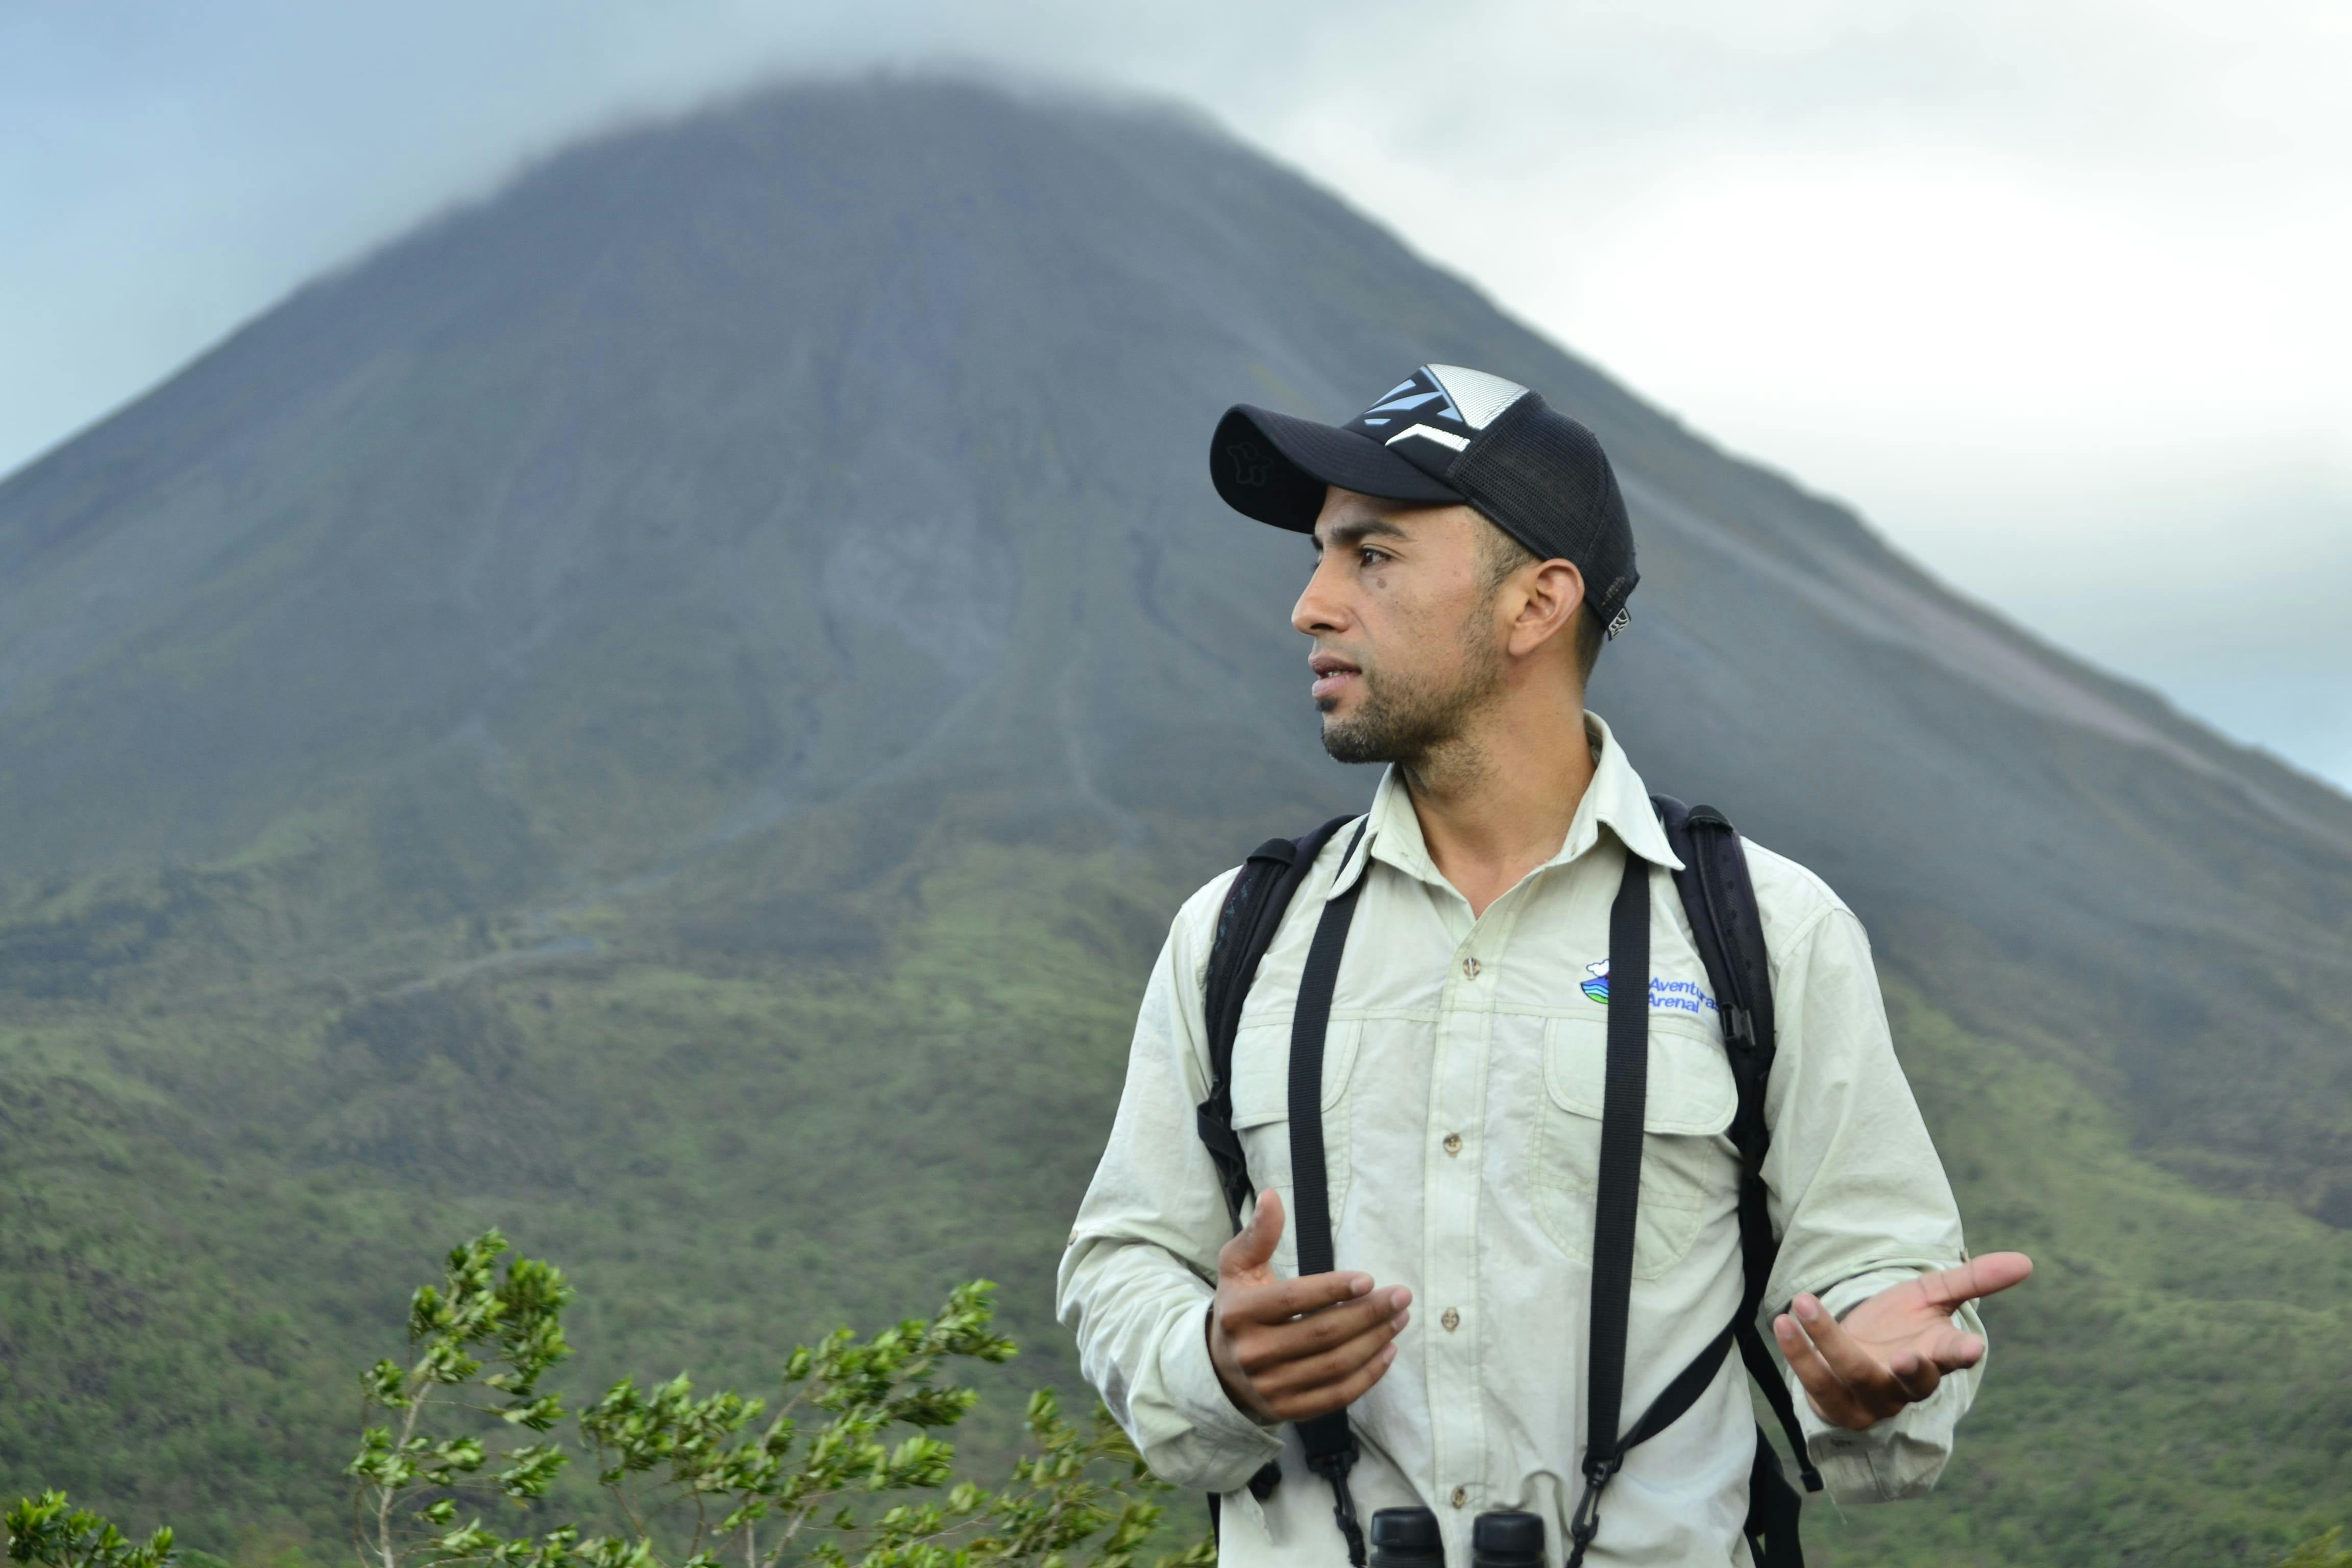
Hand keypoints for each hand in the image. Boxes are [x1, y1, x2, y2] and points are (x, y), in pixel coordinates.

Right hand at [1207, 1189, 1410, 1422]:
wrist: (1218, 1369)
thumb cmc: (1239, 1308)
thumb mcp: (1238, 1268)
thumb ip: (1258, 1234)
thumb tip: (1273, 1196)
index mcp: (1240, 1314)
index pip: (1294, 1301)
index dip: (1333, 1290)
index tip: (1369, 1279)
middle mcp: (1253, 1354)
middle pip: (1322, 1334)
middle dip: (1369, 1314)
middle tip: (1401, 1297)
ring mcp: (1271, 1387)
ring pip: (1334, 1366)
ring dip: (1374, 1341)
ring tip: (1399, 1319)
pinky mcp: (1288, 1410)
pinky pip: (1336, 1395)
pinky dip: (1367, 1376)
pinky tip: (1388, 1352)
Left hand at [1774, 1252, 2032, 1429]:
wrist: (1859, 1351)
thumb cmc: (1902, 1323)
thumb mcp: (1932, 1295)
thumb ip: (1974, 1280)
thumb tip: (2027, 1262)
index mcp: (1937, 1356)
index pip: (1955, 1358)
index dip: (1962, 1354)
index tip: (1972, 1347)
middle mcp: (1905, 1382)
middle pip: (1912, 1384)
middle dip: (1909, 1371)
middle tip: (1904, 1354)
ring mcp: (1870, 1397)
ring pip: (1853, 1376)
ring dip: (1826, 1341)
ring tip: (1801, 1303)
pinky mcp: (1835, 1402)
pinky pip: (1815, 1382)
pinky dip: (1798, 1354)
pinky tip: (1782, 1322)